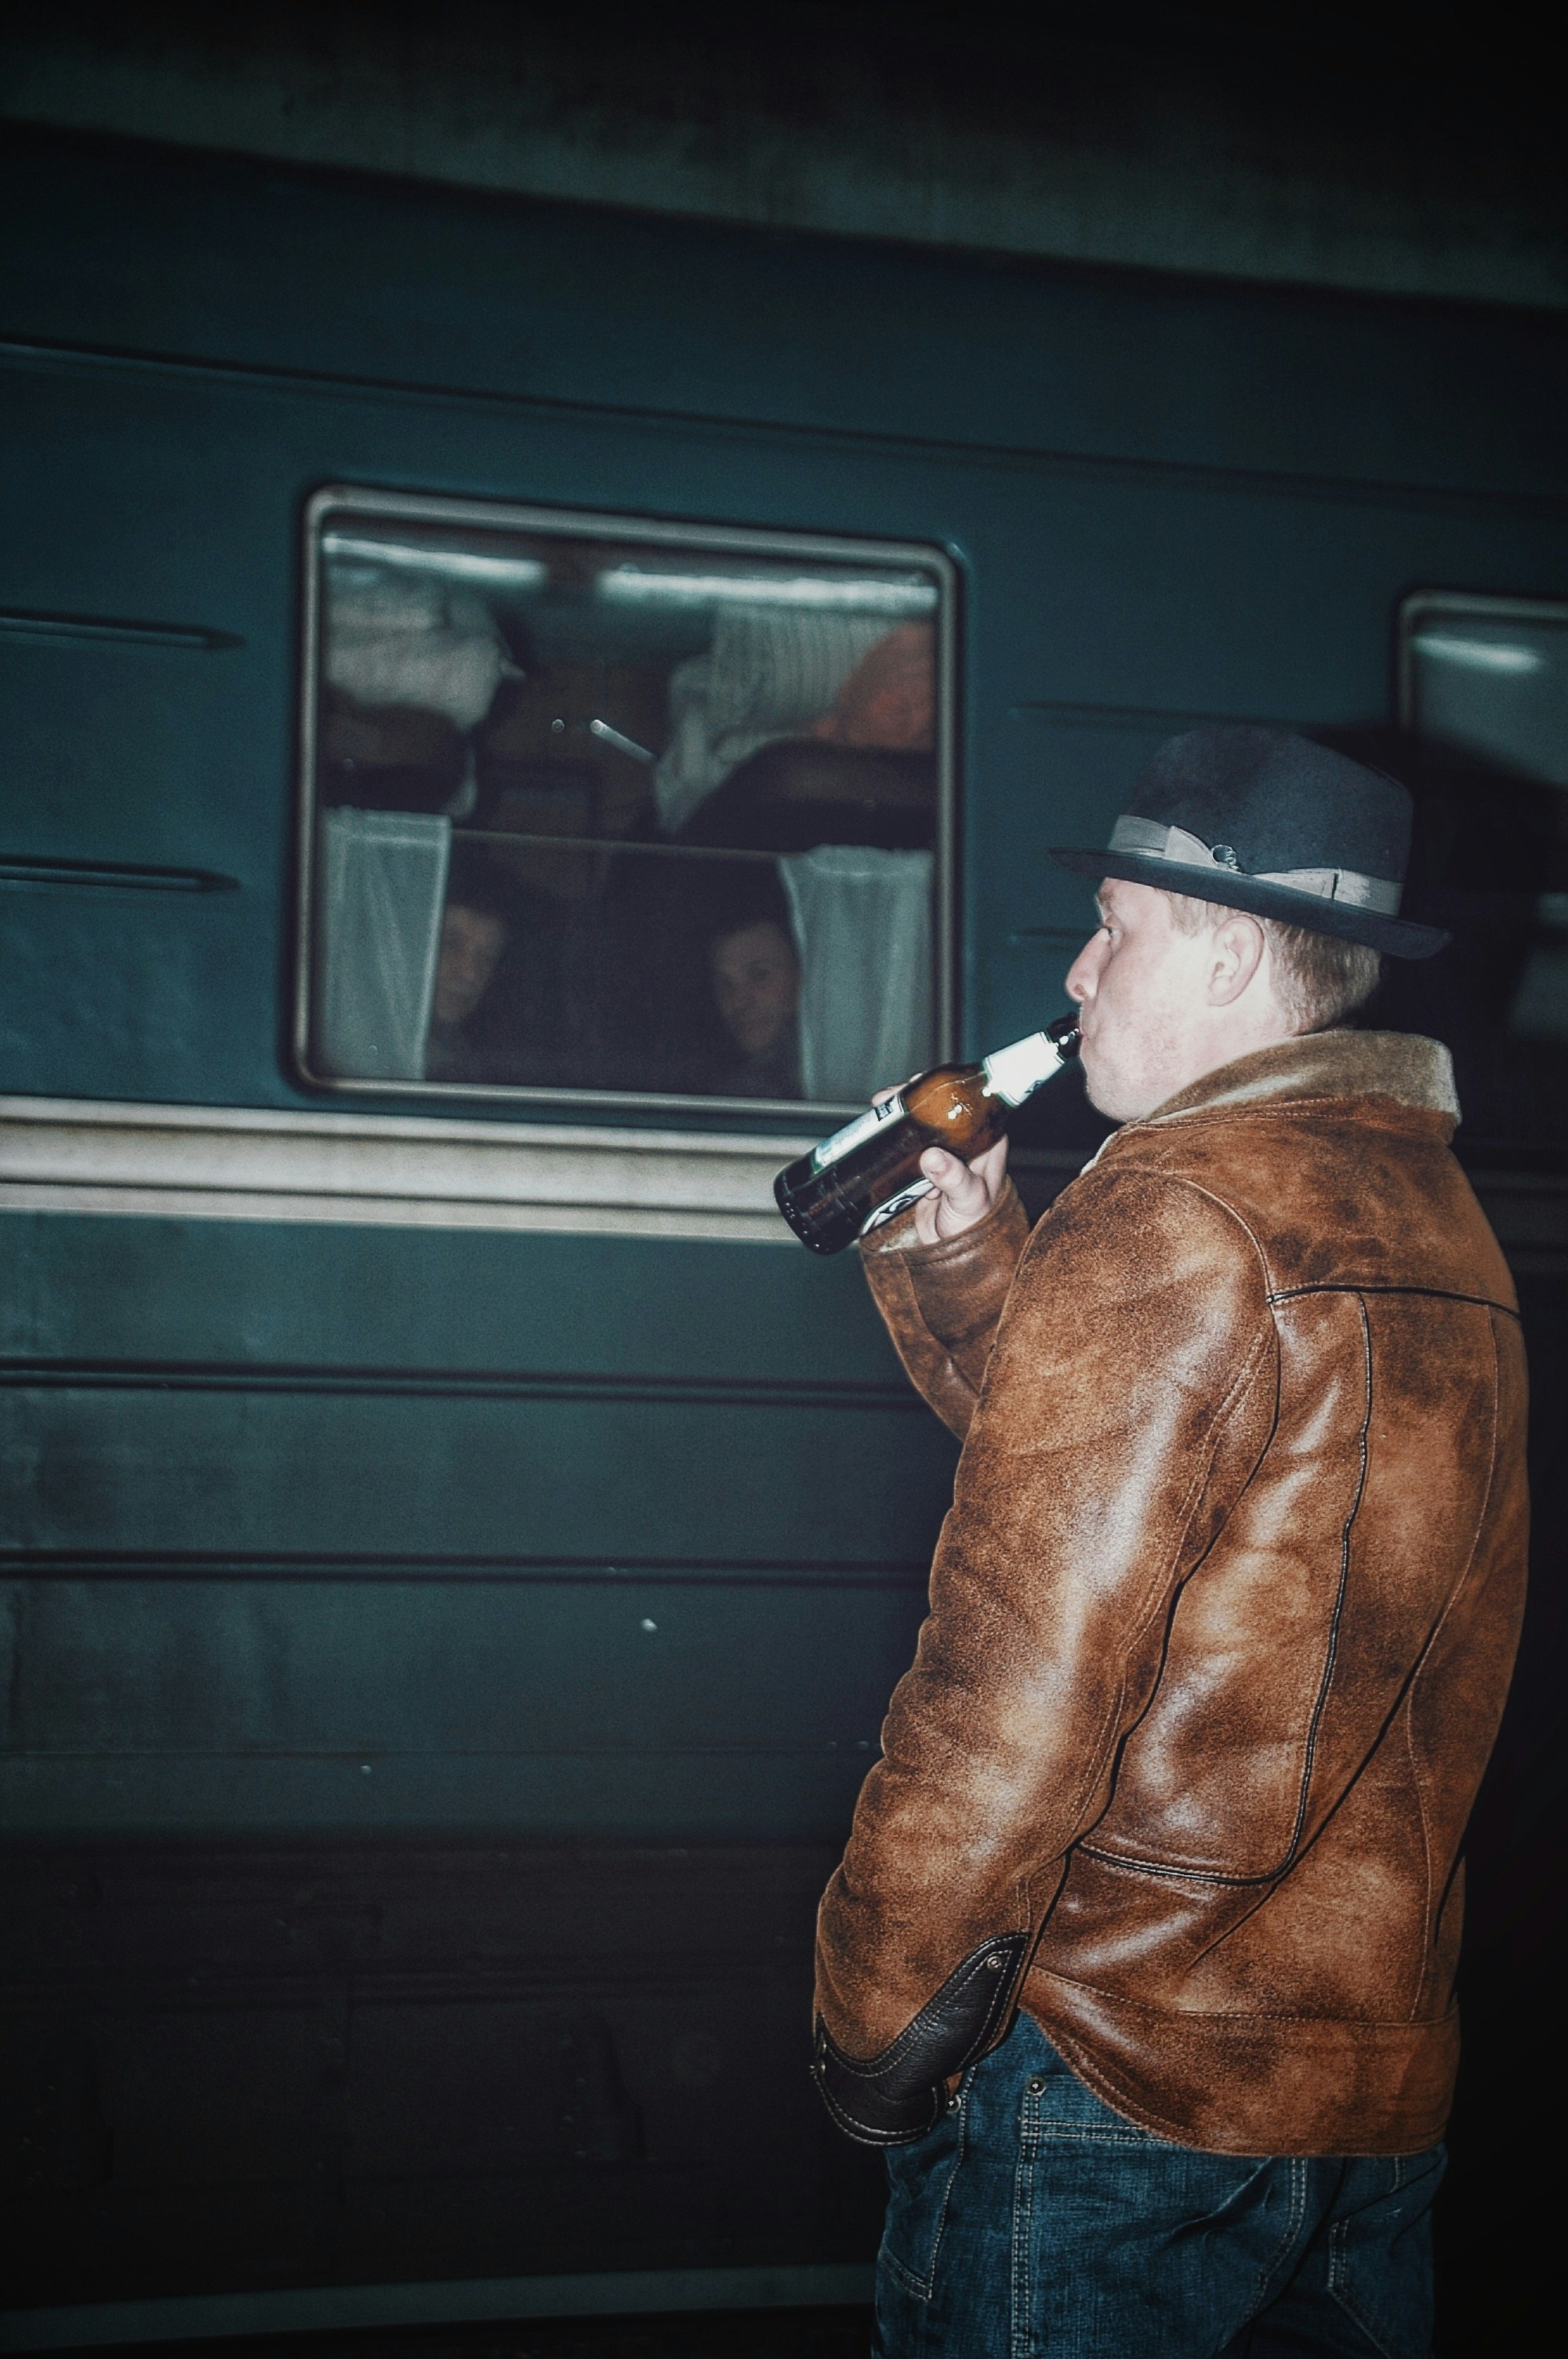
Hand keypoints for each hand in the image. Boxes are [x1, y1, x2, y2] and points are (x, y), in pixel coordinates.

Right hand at [872, 1088, 1008, 1243]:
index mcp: (987, 1143)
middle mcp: (965, 1143)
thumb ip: (954, 1179)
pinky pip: (906, 1143)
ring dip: (900, 1113)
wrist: (953, 1255)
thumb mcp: (969, 1200)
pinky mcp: (921, 1165)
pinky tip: (879, 1128)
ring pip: (921, 1122)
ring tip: (880, 1108)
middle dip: (914, 1098)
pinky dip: (892, 1134)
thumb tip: (933, 1157)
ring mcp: (942, 1153)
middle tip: (892, 1097)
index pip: (971, 1104)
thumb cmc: (974, 1228)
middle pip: (940, 1108)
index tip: (922, 1086)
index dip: (948, 1089)